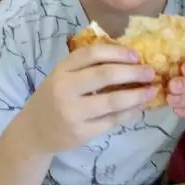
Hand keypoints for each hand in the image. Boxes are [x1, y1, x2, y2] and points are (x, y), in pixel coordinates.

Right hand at [25, 44, 155, 152]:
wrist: (33, 132)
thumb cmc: (53, 99)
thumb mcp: (62, 77)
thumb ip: (86, 67)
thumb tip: (128, 59)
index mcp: (61, 70)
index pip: (92, 54)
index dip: (117, 52)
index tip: (136, 55)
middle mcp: (65, 89)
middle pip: (105, 75)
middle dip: (133, 72)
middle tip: (151, 72)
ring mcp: (72, 113)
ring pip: (112, 101)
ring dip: (137, 95)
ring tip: (151, 90)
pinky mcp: (81, 133)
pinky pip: (112, 121)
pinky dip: (129, 113)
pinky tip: (138, 107)